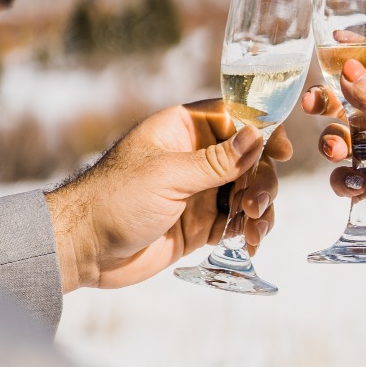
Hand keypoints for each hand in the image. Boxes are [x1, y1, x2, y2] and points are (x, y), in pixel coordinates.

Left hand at [46, 101, 291, 289]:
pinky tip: (249, 241)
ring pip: (247, 191)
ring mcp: (198, 191)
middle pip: (248, 159)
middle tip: (256, 204)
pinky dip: (248, 229)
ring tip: (254, 229)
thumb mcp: (168, 176)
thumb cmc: (115, 200)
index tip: (282, 151)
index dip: (262, 130)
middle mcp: (193, 157)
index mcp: (182, 130)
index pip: (234, 117)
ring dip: (259, 207)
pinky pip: (236, 221)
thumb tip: (257, 135)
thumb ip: (216, 161)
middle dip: (261, 180)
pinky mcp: (199, 224)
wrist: (83, 249)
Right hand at [301, 59, 365, 267]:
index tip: (330, 40)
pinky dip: (343, 179)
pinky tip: (356, 187)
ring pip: (340, 138)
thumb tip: (345, 63)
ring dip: (331, 144)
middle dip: (327, 102)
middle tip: (310, 104)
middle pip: (349, 102)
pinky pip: (343, 174)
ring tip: (337, 153)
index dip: (357, 52)